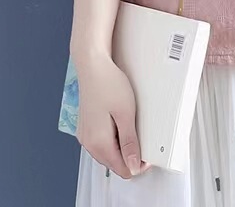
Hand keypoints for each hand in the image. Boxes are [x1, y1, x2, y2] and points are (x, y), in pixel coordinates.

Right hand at [73, 50, 152, 178]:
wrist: (93, 65)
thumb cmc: (109, 84)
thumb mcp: (126, 114)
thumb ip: (129, 143)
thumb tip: (133, 167)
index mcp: (98, 143)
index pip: (122, 170)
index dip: (138, 165)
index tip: (149, 153)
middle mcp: (88, 143)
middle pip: (114, 163)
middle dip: (130, 156)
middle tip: (142, 136)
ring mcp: (85, 135)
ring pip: (107, 153)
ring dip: (121, 147)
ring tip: (131, 126)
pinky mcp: (86, 127)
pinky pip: (101, 142)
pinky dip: (113, 138)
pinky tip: (119, 123)